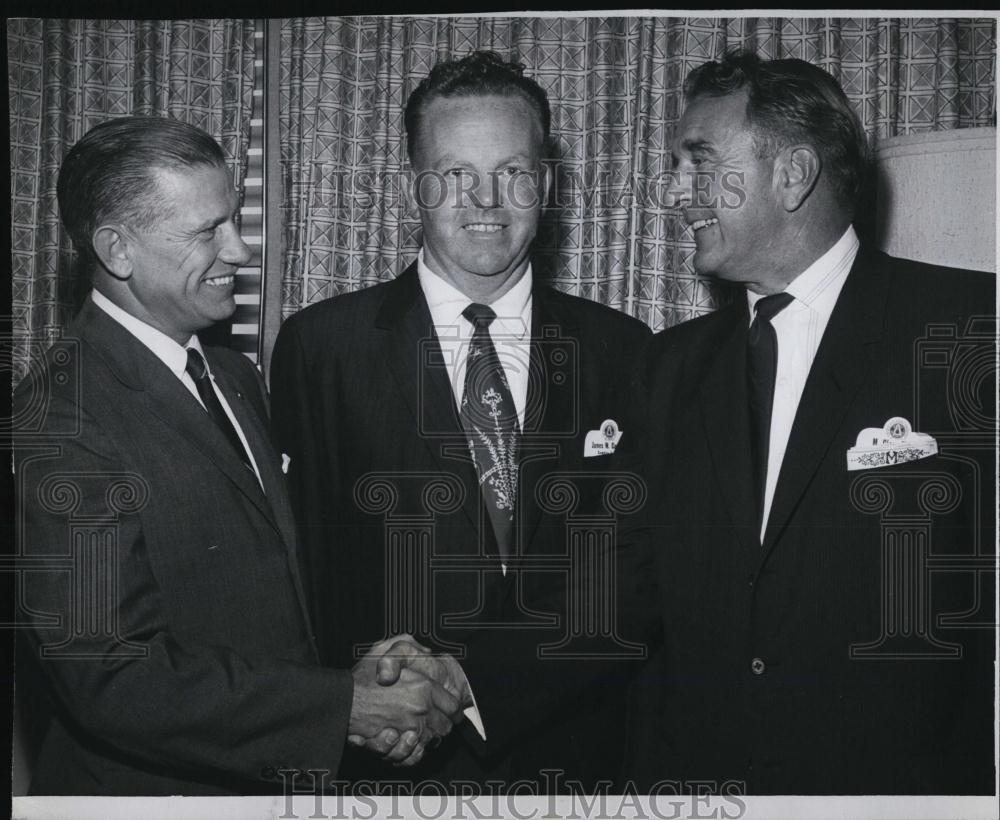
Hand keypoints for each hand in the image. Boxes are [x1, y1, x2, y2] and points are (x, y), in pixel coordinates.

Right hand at [348, 636, 460, 764]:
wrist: (339, 702)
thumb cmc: (360, 677)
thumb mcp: (386, 649)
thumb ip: (408, 647)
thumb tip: (427, 652)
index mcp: (423, 687)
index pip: (452, 704)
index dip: (453, 707)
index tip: (451, 709)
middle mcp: (419, 709)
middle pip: (445, 725)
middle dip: (442, 723)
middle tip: (436, 720)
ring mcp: (408, 729)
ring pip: (431, 741)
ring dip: (427, 737)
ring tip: (418, 730)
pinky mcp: (396, 746)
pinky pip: (414, 756)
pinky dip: (412, 752)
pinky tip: (405, 741)